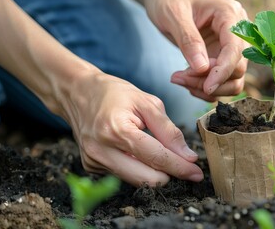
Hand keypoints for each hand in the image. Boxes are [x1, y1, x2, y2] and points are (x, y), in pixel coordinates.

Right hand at [60, 70, 203, 186]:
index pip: (155, 157)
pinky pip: (124, 175)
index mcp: (116, 130)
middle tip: (185, 168)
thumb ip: (168, 131)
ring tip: (161, 154)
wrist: (77, 92)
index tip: (197, 173)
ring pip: (136, 181)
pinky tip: (138, 152)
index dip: (179, 167)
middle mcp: (101, 150)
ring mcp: (94, 161)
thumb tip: (187, 156)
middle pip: (145, 179)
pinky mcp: (91, 166)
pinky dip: (137, 167)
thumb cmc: (113, 93)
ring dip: (154, 172)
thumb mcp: (147, 102)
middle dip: (169, 175)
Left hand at [141, 0, 248, 100]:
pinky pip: (222, 82)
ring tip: (180, 80)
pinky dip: (206, 88)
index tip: (207, 87)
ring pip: (233, 80)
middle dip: (210, 80)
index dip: (223, 71)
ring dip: (208, 88)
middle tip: (179, 78)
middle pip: (237, 69)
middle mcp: (237, 32)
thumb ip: (189, 40)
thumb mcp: (174, 15)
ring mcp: (230, 46)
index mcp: (230, 14)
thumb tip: (202, 69)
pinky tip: (186, 81)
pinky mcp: (221, 57)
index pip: (235, 49)